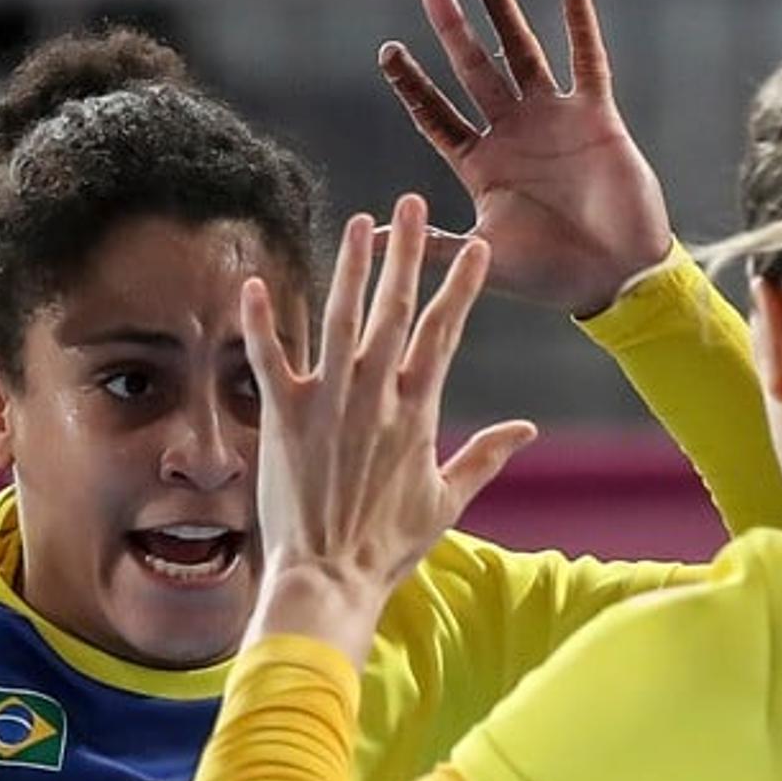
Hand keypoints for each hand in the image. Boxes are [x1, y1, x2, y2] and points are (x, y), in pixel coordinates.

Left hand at [241, 194, 537, 662]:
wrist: (330, 577)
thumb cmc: (387, 546)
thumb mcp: (447, 500)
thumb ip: (486, 456)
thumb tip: (528, 429)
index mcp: (417, 411)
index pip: (445, 331)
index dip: (460, 285)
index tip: (474, 246)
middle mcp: (375, 395)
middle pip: (395, 308)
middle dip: (408, 252)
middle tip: (411, 203)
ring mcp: (328, 401)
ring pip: (339, 317)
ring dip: (349, 266)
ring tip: (359, 222)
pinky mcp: (283, 416)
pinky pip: (269, 356)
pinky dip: (259, 320)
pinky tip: (253, 282)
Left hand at [380, 0, 671, 316]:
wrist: (615, 279)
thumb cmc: (550, 275)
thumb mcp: (482, 257)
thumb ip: (432, 243)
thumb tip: (371, 242)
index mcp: (482, 165)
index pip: (437, 115)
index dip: (413, 83)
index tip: (388, 50)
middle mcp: (513, 135)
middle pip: (474, 71)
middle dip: (452, 31)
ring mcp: (554, 123)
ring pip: (523, 56)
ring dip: (505, 17)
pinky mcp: (597, 118)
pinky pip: (588, 64)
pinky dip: (581, 30)